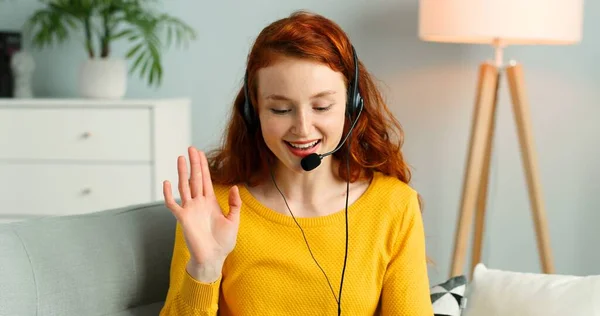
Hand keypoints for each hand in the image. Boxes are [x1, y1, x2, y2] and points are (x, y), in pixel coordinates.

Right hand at [163, 146, 241, 281]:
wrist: (214, 258)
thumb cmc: (223, 242)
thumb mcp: (234, 220)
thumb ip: (234, 204)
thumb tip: (234, 187)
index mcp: (210, 202)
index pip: (206, 180)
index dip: (203, 166)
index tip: (200, 154)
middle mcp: (198, 203)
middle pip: (195, 179)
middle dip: (194, 163)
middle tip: (191, 148)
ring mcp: (189, 209)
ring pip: (184, 187)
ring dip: (182, 173)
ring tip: (180, 158)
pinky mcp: (182, 218)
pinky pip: (173, 204)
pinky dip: (169, 194)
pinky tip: (167, 182)